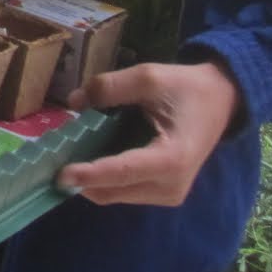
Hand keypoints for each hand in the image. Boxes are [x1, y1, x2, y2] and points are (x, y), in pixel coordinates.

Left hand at [57, 59, 239, 206]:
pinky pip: (123, 191)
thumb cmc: (186, 88)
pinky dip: (103, 178)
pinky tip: (90, 156)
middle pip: (112, 190)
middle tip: (50, 156)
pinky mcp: (164, 193)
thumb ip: (109, 87)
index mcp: (172, 158)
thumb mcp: (148, 77)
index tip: (59, 175)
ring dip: (90, 179)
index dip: (89, 174)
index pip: (122, 172)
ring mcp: (169, 194)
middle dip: (81, 177)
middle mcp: (172, 185)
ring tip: (68, 152)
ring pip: (114, 195)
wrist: (221, 100)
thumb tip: (74, 102)